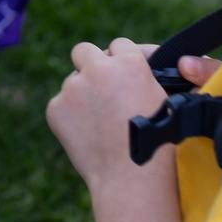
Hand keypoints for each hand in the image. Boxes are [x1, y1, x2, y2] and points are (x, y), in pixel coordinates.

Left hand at [44, 38, 171, 191]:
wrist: (133, 177)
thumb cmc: (159, 143)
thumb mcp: (166, 100)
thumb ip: (147, 76)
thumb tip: (146, 61)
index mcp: (128, 62)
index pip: (119, 45)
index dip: (123, 59)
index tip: (125, 72)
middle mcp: (97, 68)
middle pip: (84, 51)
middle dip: (91, 63)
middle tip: (100, 84)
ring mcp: (72, 88)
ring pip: (73, 81)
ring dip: (83, 94)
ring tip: (100, 121)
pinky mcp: (55, 108)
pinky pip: (62, 105)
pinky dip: (71, 116)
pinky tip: (88, 134)